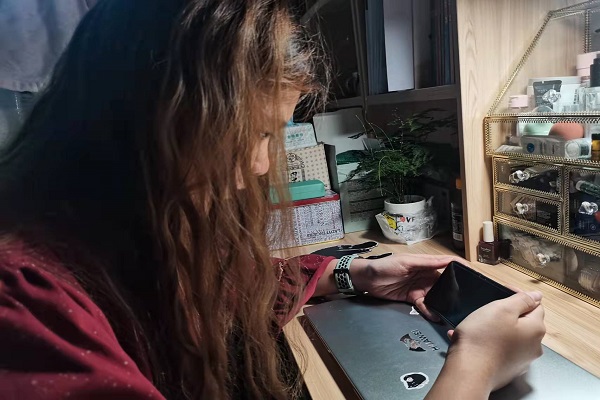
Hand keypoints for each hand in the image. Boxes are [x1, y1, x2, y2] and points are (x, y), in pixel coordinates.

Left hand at [350, 253, 464, 319]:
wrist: (365, 280)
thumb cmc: (384, 266)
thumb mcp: (405, 262)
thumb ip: (426, 263)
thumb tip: (448, 261)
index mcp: (425, 263)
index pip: (447, 264)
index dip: (461, 268)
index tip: (475, 274)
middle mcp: (426, 275)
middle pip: (446, 282)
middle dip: (456, 289)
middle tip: (469, 298)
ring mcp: (420, 288)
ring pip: (438, 295)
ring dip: (445, 302)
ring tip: (456, 309)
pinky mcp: (413, 299)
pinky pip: (426, 306)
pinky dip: (432, 311)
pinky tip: (437, 316)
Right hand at [448, 291, 544, 390]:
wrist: (468, 371)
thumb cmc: (483, 339)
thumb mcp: (502, 309)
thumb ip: (522, 300)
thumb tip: (536, 296)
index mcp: (535, 329)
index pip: (535, 305)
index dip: (518, 296)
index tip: (501, 293)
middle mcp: (533, 347)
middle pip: (524, 322)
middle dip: (507, 314)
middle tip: (488, 310)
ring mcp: (521, 360)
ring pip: (510, 336)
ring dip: (496, 328)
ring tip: (477, 326)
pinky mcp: (507, 369)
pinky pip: (500, 349)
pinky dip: (490, 343)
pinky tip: (474, 340)